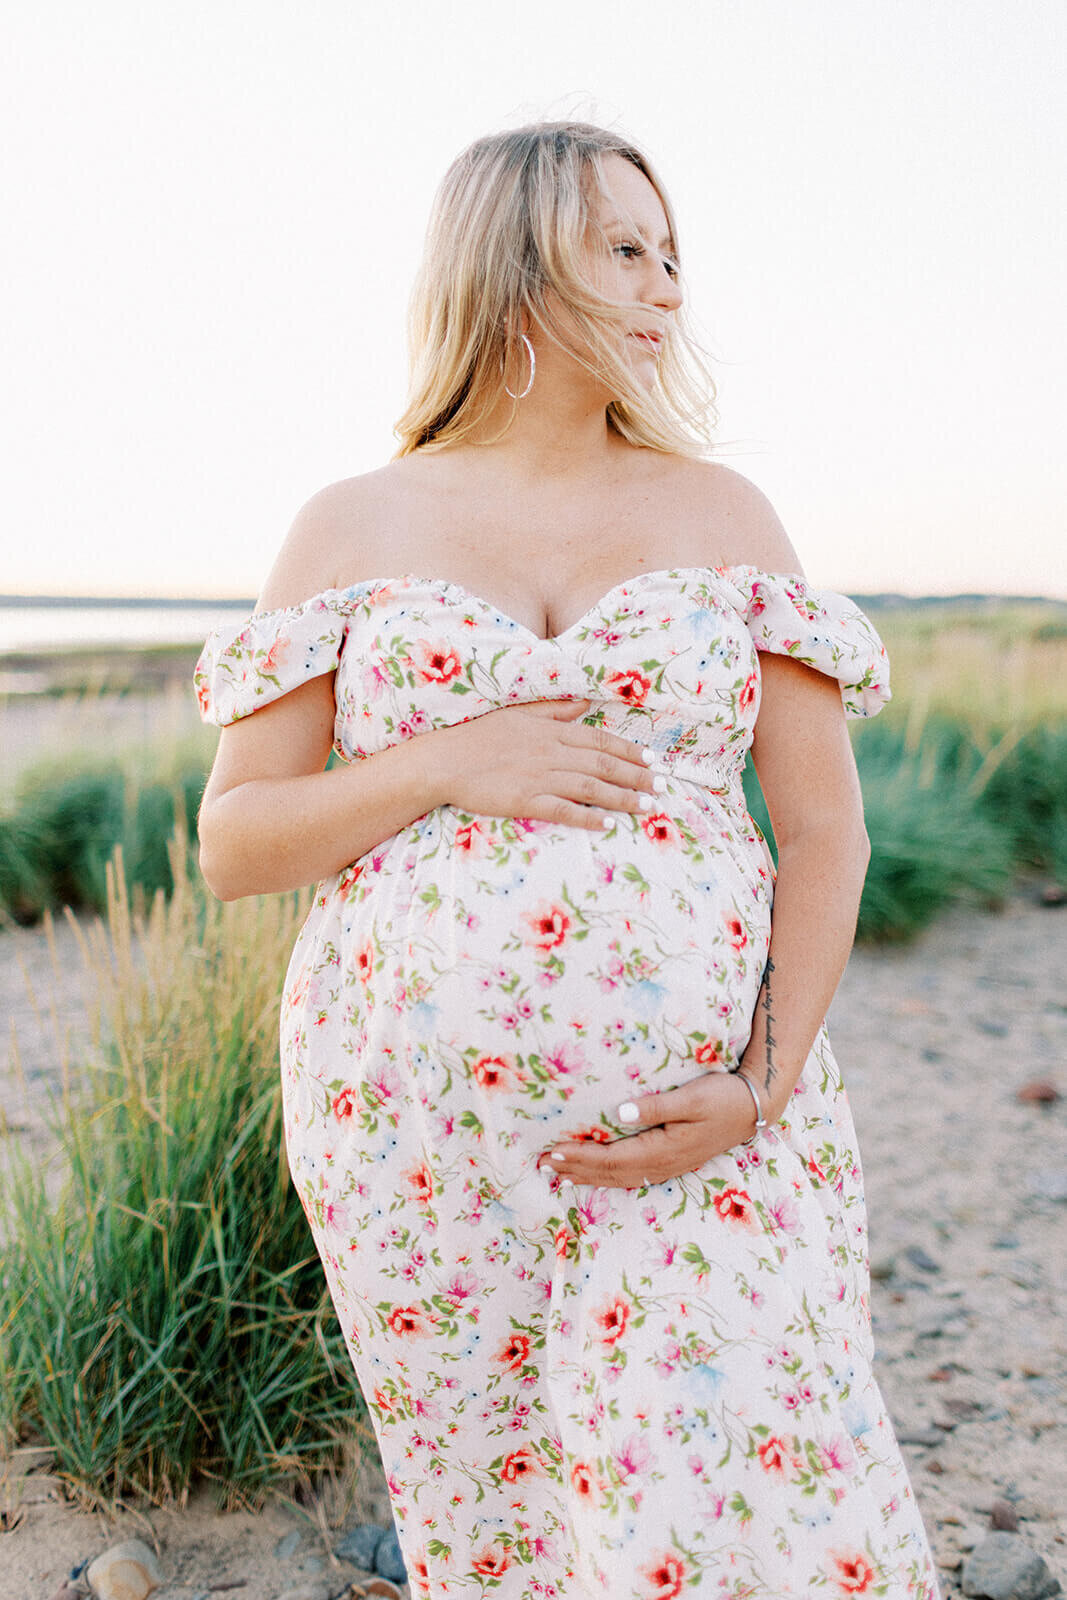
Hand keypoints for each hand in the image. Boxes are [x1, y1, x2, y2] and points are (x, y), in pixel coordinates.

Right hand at [434, 698, 664, 831]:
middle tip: (662, 788)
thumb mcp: (519, 715)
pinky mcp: (525, 800)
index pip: (601, 740)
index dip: (630, 752)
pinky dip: (588, 816)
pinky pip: (563, 809)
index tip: (653, 761)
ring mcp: (539, 777)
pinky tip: (608, 824)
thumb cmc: (478, 736)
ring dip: (623, 798)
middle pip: (604, 765)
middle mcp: (551, 752)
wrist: (443, 760)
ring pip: (591, 787)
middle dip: (637, 777)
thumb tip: (586, 703)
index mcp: (551, 731)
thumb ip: (555, 710)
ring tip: (648, 807)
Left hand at [539, 1071, 764, 1187]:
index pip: (611, 1158)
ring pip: (619, 1177)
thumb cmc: (723, 1097)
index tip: (552, 1151)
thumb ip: (655, 1106)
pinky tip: (596, 1175)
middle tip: (542, 1165)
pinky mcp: (671, 1162)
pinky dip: (607, 1176)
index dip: (580, 1157)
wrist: (755, 1108)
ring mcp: (667, 1166)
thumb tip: (619, 1112)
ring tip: (558, 1174)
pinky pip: (631, 1176)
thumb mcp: (691, 1098)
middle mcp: (661, 1164)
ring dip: (587, 1175)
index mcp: (662, 1150)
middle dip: (575, 1169)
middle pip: (610, 1173)